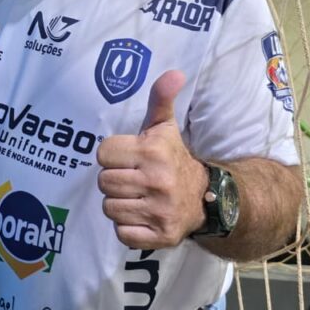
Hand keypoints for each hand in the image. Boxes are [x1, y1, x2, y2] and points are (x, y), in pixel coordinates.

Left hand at [96, 70, 206, 249]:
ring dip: (118, 204)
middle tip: (131, 179)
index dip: (111, 156)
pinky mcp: (161, 236)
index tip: (127, 158)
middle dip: (113, 180)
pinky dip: (127, 228)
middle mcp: (157, 182)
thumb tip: (174, 72)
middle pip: (104, 182)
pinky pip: (122, 234)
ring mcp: (160, 211)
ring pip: (110, 209)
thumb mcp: (164, 127)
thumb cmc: (172, 158)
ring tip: (136, 197)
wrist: (205, 199)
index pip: (103, 153)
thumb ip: (161, 98)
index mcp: (153, 152)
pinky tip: (142, 216)